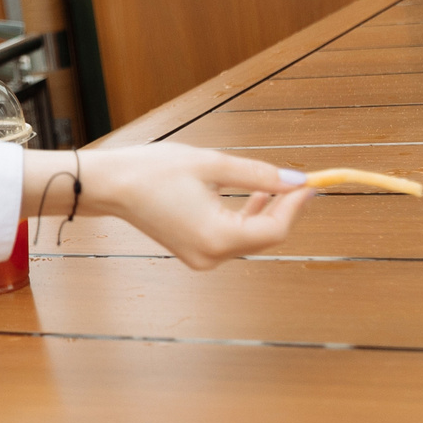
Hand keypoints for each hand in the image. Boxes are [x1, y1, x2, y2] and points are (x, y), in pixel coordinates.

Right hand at [27, 146, 313, 269]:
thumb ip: (258, 175)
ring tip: (281, 185)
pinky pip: (232, 238)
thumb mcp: (212, 164)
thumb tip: (296, 180)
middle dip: (285, 209)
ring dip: (267, 212)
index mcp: (217, 237)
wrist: (111, 185)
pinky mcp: (194, 251)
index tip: (311, 183)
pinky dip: (246, 218)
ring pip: (250, 238)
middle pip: (264, 236)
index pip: (274, 229)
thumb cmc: (155, 170)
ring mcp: (201, 257)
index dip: (295, 207)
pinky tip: (256, 196)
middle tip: (301, 181)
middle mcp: (211, 256)